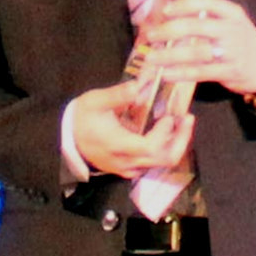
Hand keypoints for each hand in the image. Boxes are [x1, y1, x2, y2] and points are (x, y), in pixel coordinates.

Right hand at [70, 82, 189, 180]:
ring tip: (180, 123)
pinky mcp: (128, 170)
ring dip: (175, 144)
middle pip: (165, 160)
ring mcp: (128, 169)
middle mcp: (127, 161)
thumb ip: (118, 94)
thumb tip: (139, 85)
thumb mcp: (95, 101)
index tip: (170, 116)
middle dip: (181, 140)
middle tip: (188, 119)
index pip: (151, 147)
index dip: (165, 133)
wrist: (68, 138)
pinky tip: (165, 134)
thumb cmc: (82, 118)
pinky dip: (164, 150)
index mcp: (119, 145)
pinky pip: (152, 165)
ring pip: (161, 164)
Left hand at [135, 0, 255, 96]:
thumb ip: (208, 16)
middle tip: (150, 36)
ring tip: (152, 58)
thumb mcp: (232, 21)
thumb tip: (169, 16)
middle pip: (196, 26)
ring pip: (196, 52)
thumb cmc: (241, 40)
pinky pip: (201, 72)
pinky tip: (166, 74)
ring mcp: (232, 51)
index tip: (165, 11)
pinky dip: (181, 73)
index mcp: (232, 12)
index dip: (182, 5)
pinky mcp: (230, 71)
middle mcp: (232, 29)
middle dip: (169, 30)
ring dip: (170, 55)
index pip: (205, 2)